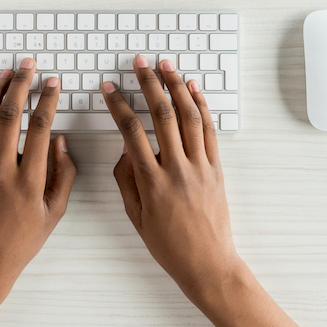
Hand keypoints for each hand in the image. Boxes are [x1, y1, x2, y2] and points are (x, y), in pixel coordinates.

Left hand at [0, 57, 76, 298]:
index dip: (48, 100)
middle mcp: (1, 172)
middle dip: (20, 85)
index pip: (41, 129)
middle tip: (28, 66)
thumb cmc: (23, 240)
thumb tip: (60, 141)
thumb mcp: (56, 212)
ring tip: (4, 75)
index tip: (53, 83)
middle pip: (9, 117)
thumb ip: (64, 175)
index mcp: (30, 181)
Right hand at [102, 55, 238, 299]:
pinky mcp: (217, 169)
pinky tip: (194, 90)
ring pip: (189, 117)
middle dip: (149, 84)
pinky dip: (202, 107)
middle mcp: (177, 170)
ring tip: (167, 66)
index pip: (131, 133)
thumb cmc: (169, 245)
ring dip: (177, 87)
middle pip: (163, 116)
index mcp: (152, 183)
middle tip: (140, 63)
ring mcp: (200, 167)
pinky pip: (209, 131)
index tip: (109, 88)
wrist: (207, 263)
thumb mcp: (136, 217)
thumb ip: (127, 180)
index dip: (119, 106)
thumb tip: (125, 149)